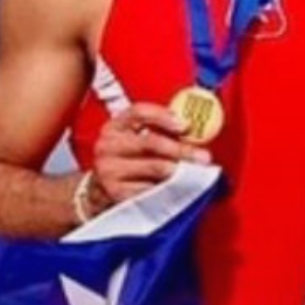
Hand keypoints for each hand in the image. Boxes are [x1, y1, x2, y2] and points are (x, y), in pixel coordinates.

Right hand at [89, 102, 212, 213]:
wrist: (100, 189)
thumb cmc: (127, 160)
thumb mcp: (134, 139)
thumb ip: (160, 131)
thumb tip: (194, 132)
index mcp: (116, 126)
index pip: (139, 112)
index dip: (164, 117)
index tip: (186, 125)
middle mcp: (109, 145)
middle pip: (151, 142)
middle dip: (182, 149)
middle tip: (203, 156)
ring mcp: (110, 169)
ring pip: (154, 167)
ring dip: (181, 170)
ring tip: (197, 172)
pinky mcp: (117, 192)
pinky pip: (151, 189)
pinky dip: (170, 188)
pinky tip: (181, 187)